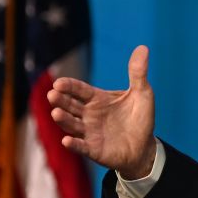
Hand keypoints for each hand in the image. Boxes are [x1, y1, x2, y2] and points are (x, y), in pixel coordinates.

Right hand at [47, 45, 156, 178]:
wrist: (145, 146)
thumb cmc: (140, 118)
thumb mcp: (142, 93)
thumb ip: (138, 73)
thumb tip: (143, 47)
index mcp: (97, 99)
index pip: (79, 90)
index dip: (69, 86)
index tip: (58, 83)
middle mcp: (89, 115)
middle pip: (70, 106)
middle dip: (61, 101)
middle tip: (52, 94)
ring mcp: (89, 133)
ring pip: (71, 125)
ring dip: (63, 120)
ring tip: (56, 113)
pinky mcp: (94, 150)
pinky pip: (81, 147)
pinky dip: (74, 144)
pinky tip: (66, 141)